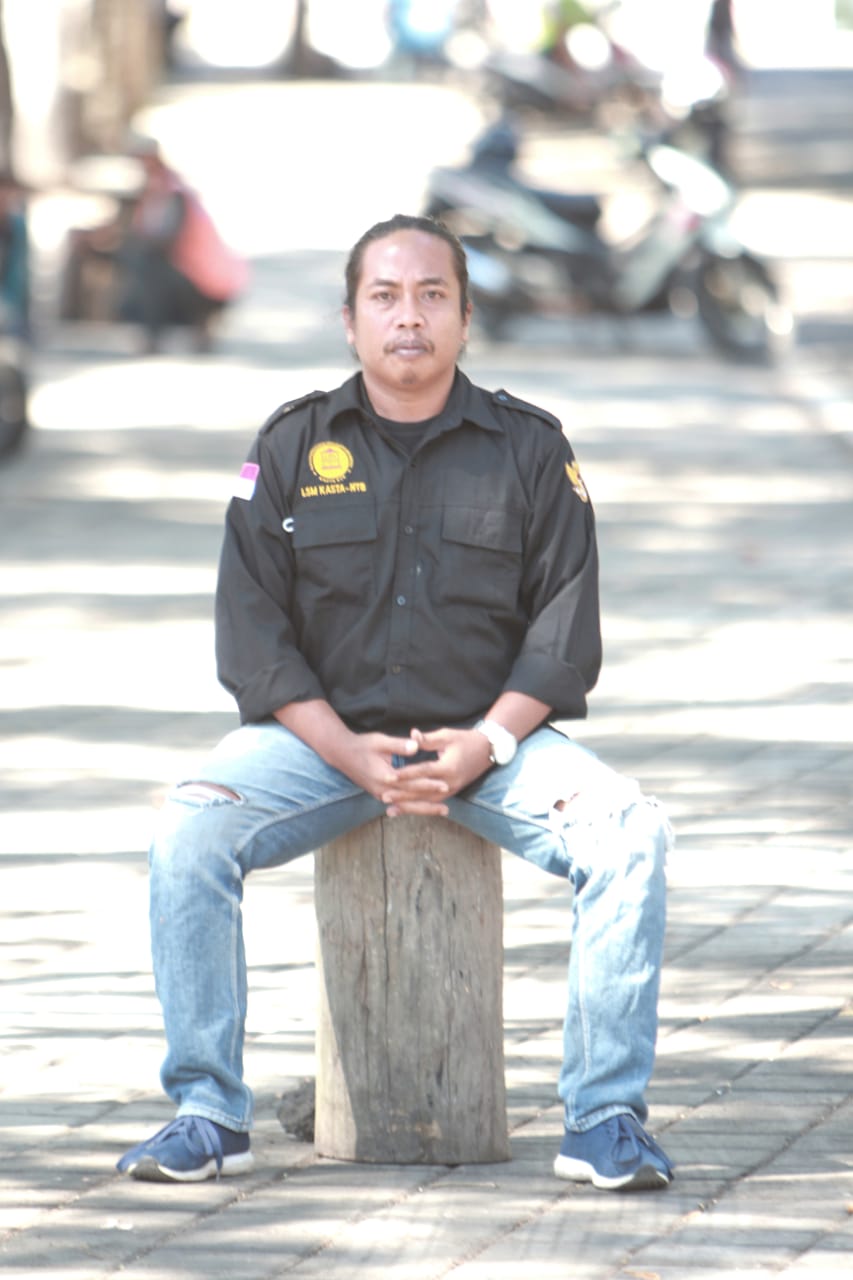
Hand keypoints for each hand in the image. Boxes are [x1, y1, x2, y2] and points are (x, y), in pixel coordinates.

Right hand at [333, 731, 450, 815]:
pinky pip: (398, 804)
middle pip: (410, 801)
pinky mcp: (379, 794)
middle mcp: (383, 790)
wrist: (341, 754)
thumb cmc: (363, 745)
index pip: (412, 783)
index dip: (429, 784)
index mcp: (385, 777)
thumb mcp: (381, 741)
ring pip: (404, 806)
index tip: (444, 785)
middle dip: (429, 805)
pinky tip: (422, 809)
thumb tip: (416, 746)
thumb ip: (399, 745)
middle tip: (447, 809)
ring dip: (422, 809)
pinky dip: (411, 807)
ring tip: (439, 811)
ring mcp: (380, 794)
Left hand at [381, 726, 492, 817]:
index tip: (388, 776)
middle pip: (422, 792)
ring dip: (408, 806)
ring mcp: (452, 790)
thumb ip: (428, 739)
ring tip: (390, 810)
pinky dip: (418, 807)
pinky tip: (405, 810)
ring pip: (427, 802)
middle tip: (384, 796)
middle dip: (402, 795)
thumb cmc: (465, 740)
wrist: (487, 750)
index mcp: (448, 767)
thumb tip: (412, 735)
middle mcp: (450, 782)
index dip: (405, 774)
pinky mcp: (452, 793)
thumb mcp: (447, 736)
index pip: (423, 772)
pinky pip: (433, 802)